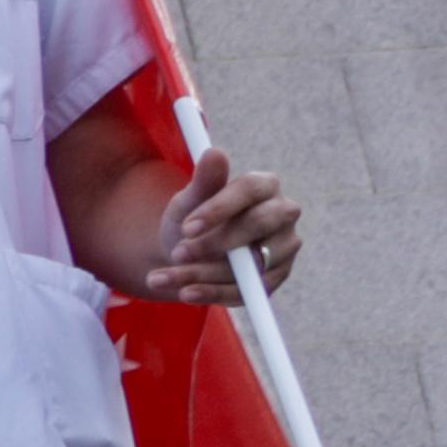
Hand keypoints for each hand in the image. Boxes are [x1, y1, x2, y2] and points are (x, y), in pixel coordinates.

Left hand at [140, 150, 296, 306]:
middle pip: (259, 225)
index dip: (219, 209)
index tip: (187, 227)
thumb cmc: (193, 220)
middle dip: (215, 243)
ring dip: (204, 274)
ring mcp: (283, 248)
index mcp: (264, 185)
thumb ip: (203, 181)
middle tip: (177, 254)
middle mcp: (283, 214)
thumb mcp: (189, 200)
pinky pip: (247, 290)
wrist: (188, 253)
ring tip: (162, 278)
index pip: (250, 189)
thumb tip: (213, 152)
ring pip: (250, 264)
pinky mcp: (274, 279)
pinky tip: (184, 294)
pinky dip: (213, 294)